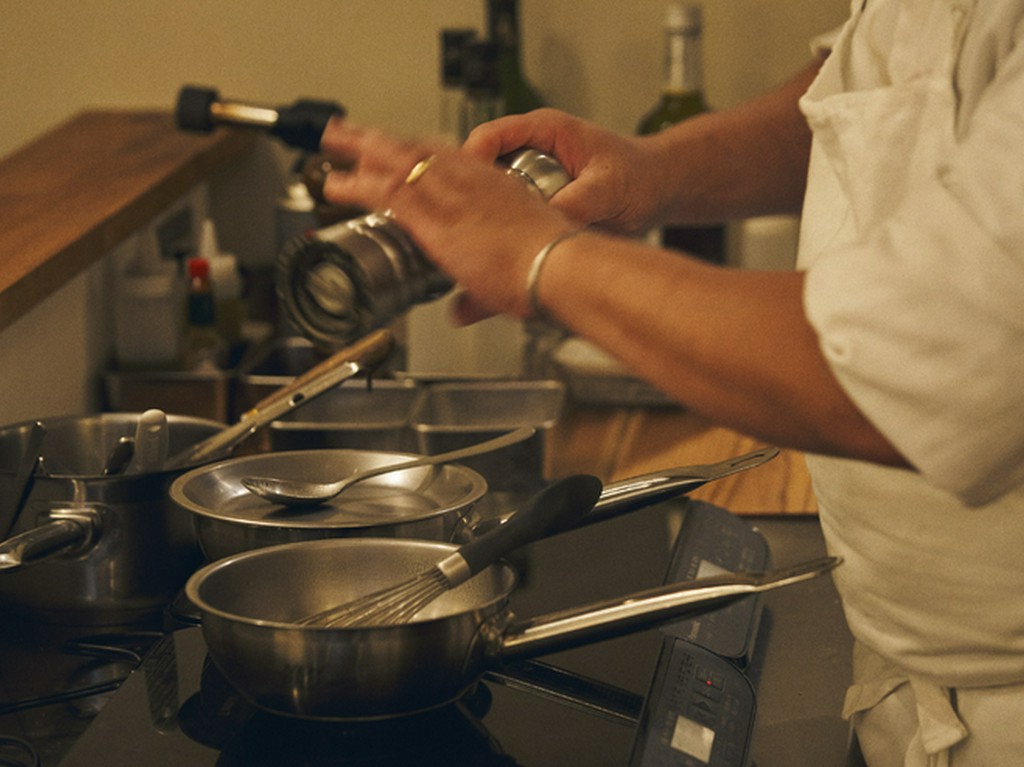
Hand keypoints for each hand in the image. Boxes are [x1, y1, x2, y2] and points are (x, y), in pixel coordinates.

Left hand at [320, 119, 575, 323]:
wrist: (561, 267)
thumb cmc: (553, 269)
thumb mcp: (515, 271)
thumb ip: (479, 293)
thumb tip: (461, 311)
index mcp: (495, 187)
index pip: (447, 158)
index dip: (417, 149)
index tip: (397, 145)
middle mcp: (470, 183)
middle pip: (415, 148)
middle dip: (379, 139)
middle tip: (349, 131)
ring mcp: (450, 198)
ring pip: (394, 162)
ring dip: (358, 151)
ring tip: (331, 143)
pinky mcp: (433, 220)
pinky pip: (386, 192)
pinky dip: (357, 186)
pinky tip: (336, 185)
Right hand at [463, 108, 662, 236]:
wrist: (657, 191)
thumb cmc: (640, 175)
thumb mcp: (608, 188)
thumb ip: (576, 203)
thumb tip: (545, 223)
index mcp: (546, 131)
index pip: (490, 136)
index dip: (471, 161)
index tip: (466, 190)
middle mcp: (532, 152)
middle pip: (481, 168)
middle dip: (473, 195)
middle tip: (469, 223)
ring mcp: (532, 178)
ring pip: (492, 195)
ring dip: (488, 215)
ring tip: (484, 240)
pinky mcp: (537, 203)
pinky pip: (510, 215)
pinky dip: (505, 231)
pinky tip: (504, 250)